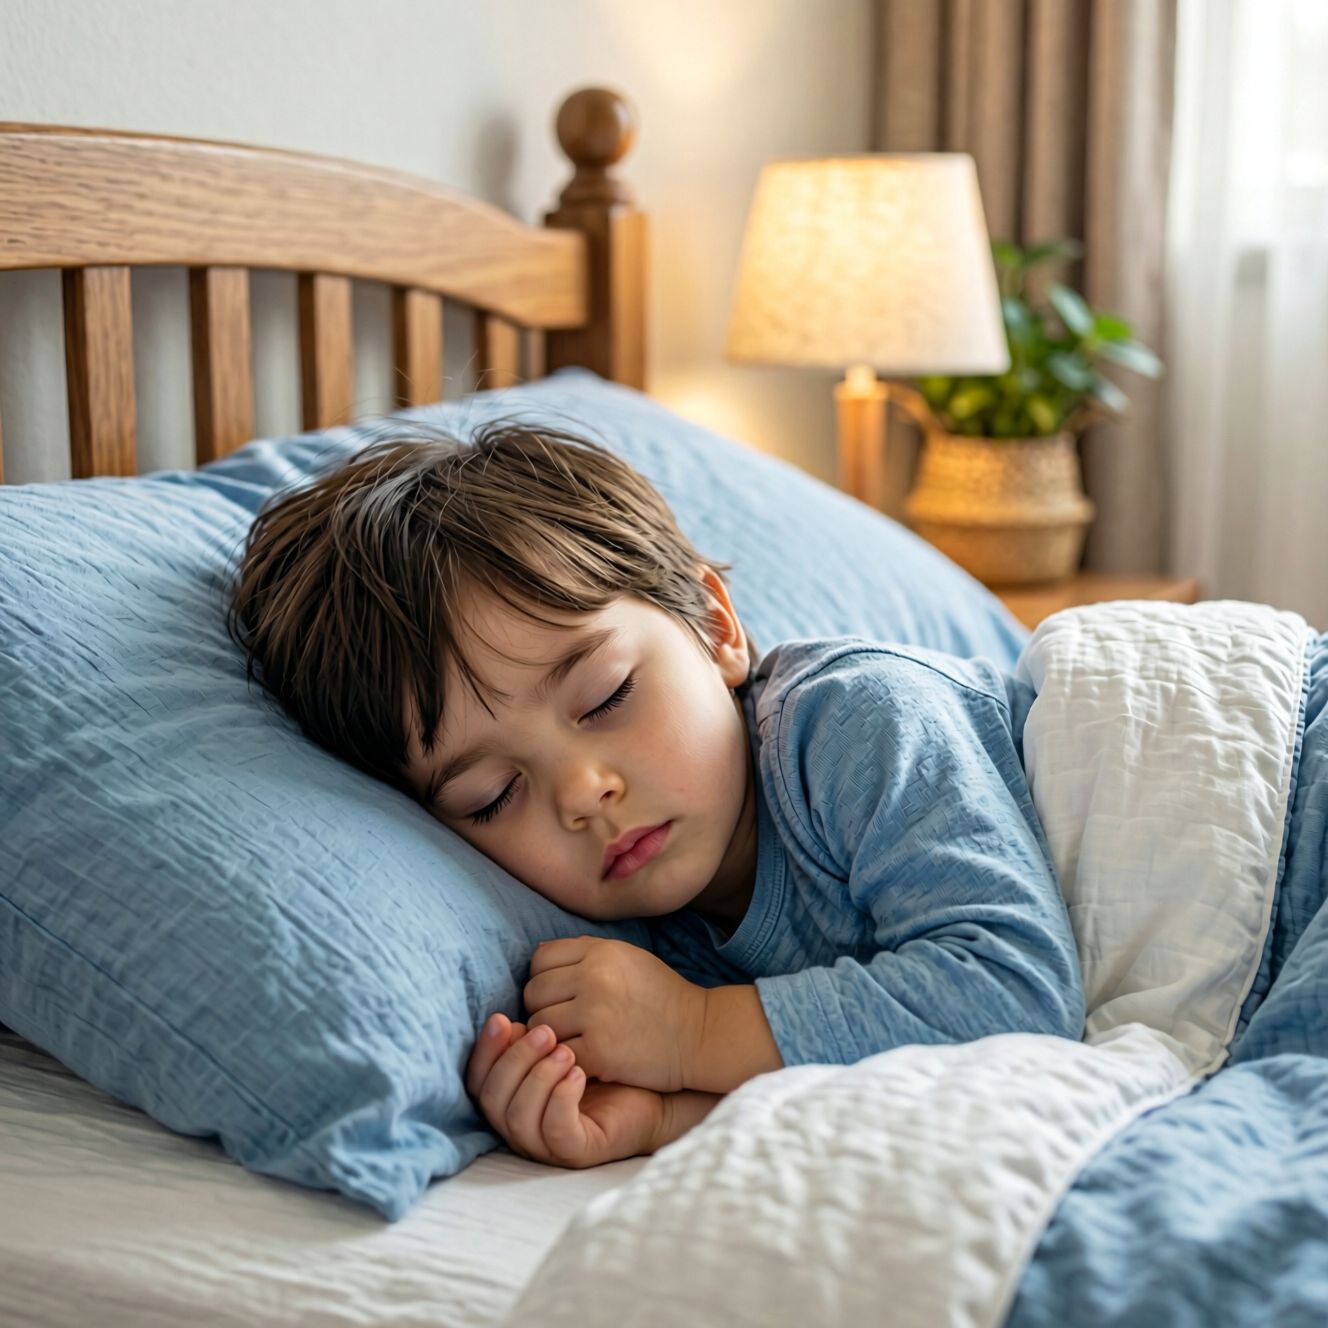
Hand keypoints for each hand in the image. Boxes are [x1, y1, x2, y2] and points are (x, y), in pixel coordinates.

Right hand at [465, 1012, 668, 1168]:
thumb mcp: (569, 1035)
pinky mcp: (577, 1151)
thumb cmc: (610, 1057)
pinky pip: (555, 1130)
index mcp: (514, 1095)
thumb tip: (513, 1004)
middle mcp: (523, 1122)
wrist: (658, 1086)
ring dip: (537, 1078)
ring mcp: (547, 1142)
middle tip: (545, 1031)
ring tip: (566, 1051)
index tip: (502, 1018)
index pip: (479, 1078)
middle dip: (512, 1061)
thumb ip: (538, 1024)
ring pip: (517, 1117)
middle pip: (491, 1099)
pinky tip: (579, 1072)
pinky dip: (560, 1099)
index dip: (485, 1050)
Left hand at [523, 937, 706, 1092]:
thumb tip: (537, 956)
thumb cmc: (661, 996)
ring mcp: (595, 1015)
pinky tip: (581, 1060)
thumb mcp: (627, 958)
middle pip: (534, 992)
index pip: (540, 959)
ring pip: (539, 1026)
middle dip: (541, 1008)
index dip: (543, 978)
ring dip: (549, 1038)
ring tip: (570, 1041)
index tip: (559, 995)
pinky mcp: (598, 1051)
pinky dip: (563, 1060)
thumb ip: (585, 953)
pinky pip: (556, 1055)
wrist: (699, 1033)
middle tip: (562, 1023)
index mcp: (600, 952)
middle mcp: (594, 978)